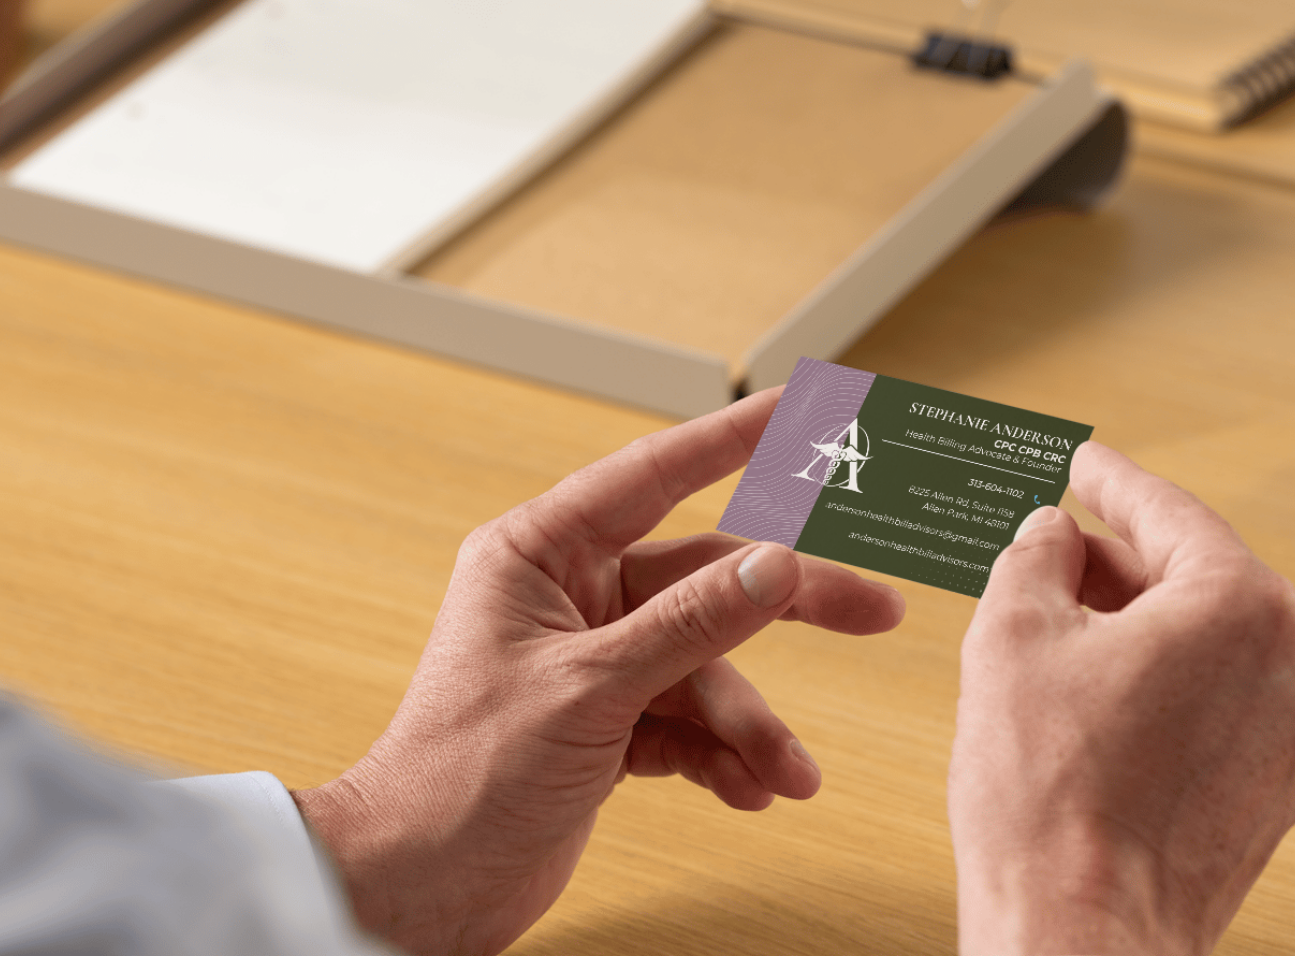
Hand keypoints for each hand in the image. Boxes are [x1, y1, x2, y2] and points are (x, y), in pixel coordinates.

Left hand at [293, 389, 904, 955]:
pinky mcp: (608, 723)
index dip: (735, 437)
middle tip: (876, 610)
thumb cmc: (458, 775)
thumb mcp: (590, 689)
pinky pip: (690, 723)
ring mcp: (594, 662)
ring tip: (785, 771)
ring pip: (708, 666)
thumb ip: (692, 625)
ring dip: (751, 723)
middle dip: (790, 608)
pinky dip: (723, 756)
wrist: (418, 888)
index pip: (655, 474)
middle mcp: (571, 597)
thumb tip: (776, 563)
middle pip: (709, 579)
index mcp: (540, 555)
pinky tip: (749, 788)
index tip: (802, 407)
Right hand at [949, 442, 1294, 955]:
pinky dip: (1171, 686)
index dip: (1108, 480)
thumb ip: (1036, 553)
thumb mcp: (1012, 634)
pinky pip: (1227, 705)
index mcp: (1244, 605)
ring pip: (1214, 644)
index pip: (1167, 513)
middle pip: (1197, 577)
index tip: (1082, 462)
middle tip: (1050, 550)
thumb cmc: (1049, 801)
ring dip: (1142, 627)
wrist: (1080, 936)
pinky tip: (1103, 697)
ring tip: (1061, 629)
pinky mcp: (1284, 790)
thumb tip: (1053, 533)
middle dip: (1117, 563)